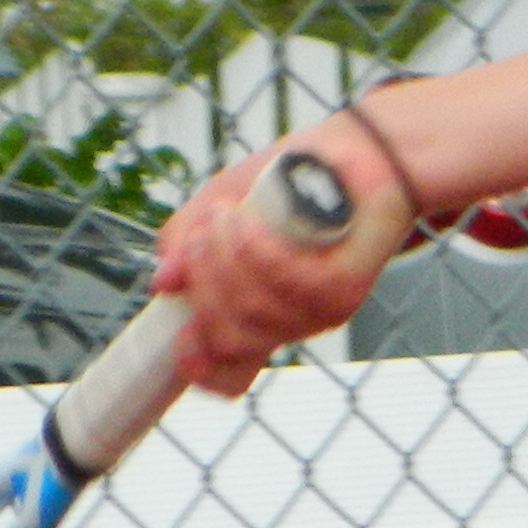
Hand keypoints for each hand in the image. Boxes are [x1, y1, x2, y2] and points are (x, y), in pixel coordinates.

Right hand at [153, 119, 414, 393]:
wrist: (363, 151)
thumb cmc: (292, 180)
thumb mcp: (221, 203)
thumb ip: (187, 240)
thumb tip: (164, 282)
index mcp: (260, 315)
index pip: (230, 376)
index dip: (198, 367)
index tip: (177, 337)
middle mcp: (291, 321)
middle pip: (228, 341)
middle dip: (201, 286)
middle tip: (202, 234)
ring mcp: (321, 308)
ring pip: (251, 310)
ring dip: (222, 258)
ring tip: (225, 214)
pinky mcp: (347, 286)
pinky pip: (286, 284)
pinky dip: (254, 249)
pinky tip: (245, 219)